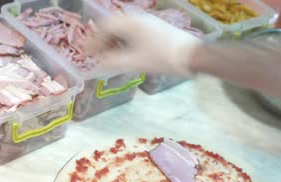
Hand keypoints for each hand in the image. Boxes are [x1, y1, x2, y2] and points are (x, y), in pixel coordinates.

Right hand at [86, 14, 201, 75]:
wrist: (192, 56)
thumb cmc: (161, 58)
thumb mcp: (134, 62)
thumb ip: (113, 62)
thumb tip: (98, 64)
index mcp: (130, 23)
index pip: (104, 27)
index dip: (94, 41)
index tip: (88, 54)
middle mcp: (137, 18)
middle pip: (113, 25)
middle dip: (103, 41)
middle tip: (97, 55)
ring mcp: (147, 22)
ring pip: (123, 28)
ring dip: (114, 41)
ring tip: (110, 56)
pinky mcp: (155, 28)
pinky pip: (133, 31)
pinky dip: (125, 41)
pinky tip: (126, 53)